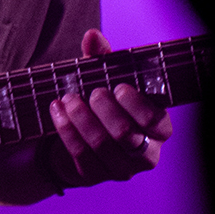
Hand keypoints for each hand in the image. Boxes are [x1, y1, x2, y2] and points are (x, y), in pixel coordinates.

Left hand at [47, 29, 171, 189]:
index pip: (157, 122)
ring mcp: (120, 169)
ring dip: (82, 119)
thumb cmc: (100, 101)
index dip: (137, 106)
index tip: (118, 87)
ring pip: (102, 146)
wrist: (76, 132)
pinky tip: (56, 111)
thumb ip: (102, 57)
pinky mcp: (94, 176)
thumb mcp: (104, 77)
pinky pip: (80, 155)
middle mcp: (144, 153)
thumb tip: (92, 36)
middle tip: (92, 92)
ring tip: (68, 98)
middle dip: (106, 110)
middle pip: (127, 135)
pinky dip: (66, 130)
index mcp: (157, 128)